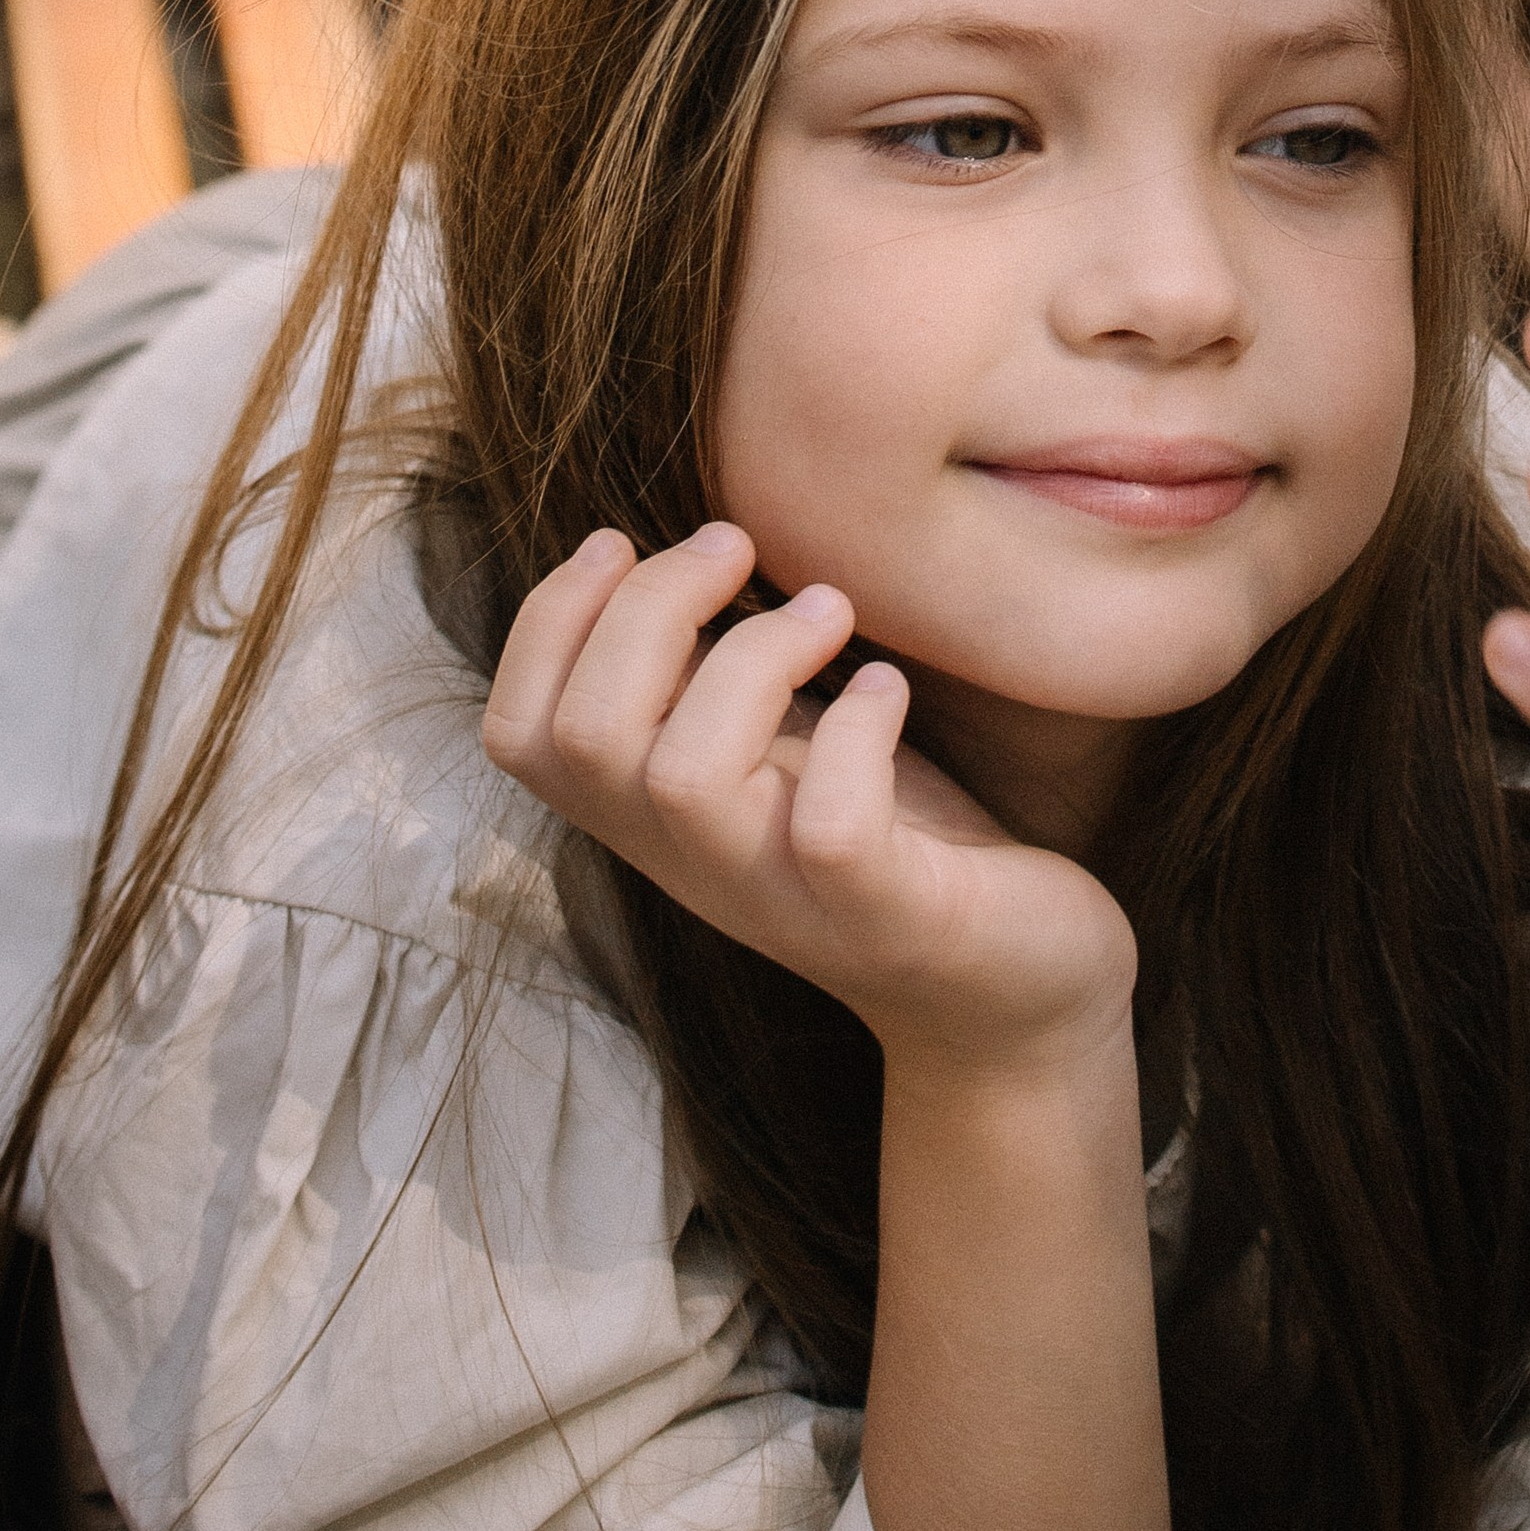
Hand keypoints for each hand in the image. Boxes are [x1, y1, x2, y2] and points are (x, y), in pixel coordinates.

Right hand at [482, 521, 1137, 1085]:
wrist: (1011, 989)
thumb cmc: (891, 834)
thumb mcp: (771, 747)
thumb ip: (699, 680)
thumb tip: (656, 557)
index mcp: (650, 820)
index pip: (518, 736)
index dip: (545, 623)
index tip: (620, 541)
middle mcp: (694, 865)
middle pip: (586, 737)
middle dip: (650, 607)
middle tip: (736, 547)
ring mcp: (782, 897)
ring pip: (687, 779)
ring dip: (753, 655)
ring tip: (829, 611)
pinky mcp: (881, 914)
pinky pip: (828, 828)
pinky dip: (858, 732)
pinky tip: (888, 689)